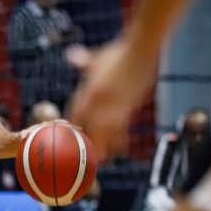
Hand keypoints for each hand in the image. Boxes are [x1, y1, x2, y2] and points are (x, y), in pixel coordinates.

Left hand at [66, 39, 158, 158]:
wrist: (141, 50)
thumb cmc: (119, 52)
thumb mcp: (99, 58)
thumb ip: (84, 60)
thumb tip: (72, 55)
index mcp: (89, 90)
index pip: (76, 113)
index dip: (72, 126)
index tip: (69, 137)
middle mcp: (99, 100)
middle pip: (89, 127)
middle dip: (87, 142)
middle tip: (84, 157)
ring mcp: (114, 104)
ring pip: (106, 132)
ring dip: (104, 146)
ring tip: (103, 160)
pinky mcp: (129, 106)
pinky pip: (124, 127)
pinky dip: (122, 139)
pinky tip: (122, 148)